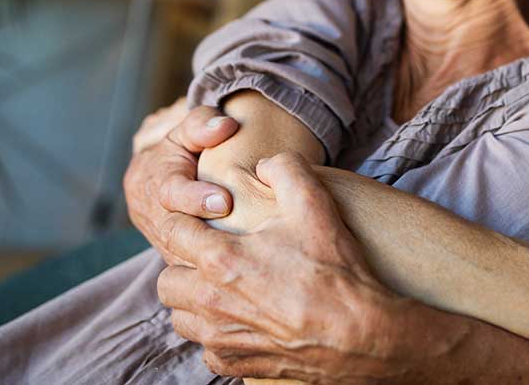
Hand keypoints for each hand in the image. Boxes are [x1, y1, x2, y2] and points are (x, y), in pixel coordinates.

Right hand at [122, 105, 239, 264]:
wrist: (162, 181)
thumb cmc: (183, 151)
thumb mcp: (188, 132)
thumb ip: (202, 125)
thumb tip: (225, 126)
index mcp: (152, 182)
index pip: (170, 193)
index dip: (195, 198)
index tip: (224, 201)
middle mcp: (154, 217)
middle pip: (176, 233)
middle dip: (207, 234)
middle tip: (241, 234)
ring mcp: (164, 244)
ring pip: (185, 260)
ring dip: (212, 261)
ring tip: (247, 259)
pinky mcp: (178, 262)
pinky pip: (196, 275)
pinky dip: (216, 276)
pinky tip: (244, 275)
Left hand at [156, 153, 416, 383]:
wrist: (362, 335)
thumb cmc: (335, 271)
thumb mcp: (314, 204)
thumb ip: (284, 168)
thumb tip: (264, 163)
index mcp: (221, 261)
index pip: (173, 231)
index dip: (183, 217)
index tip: (201, 216)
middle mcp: (211, 303)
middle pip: (166, 279)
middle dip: (182, 262)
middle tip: (210, 253)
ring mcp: (221, 338)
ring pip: (180, 317)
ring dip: (193, 300)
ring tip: (222, 286)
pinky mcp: (236, 364)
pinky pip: (206, 349)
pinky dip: (215, 335)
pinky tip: (241, 320)